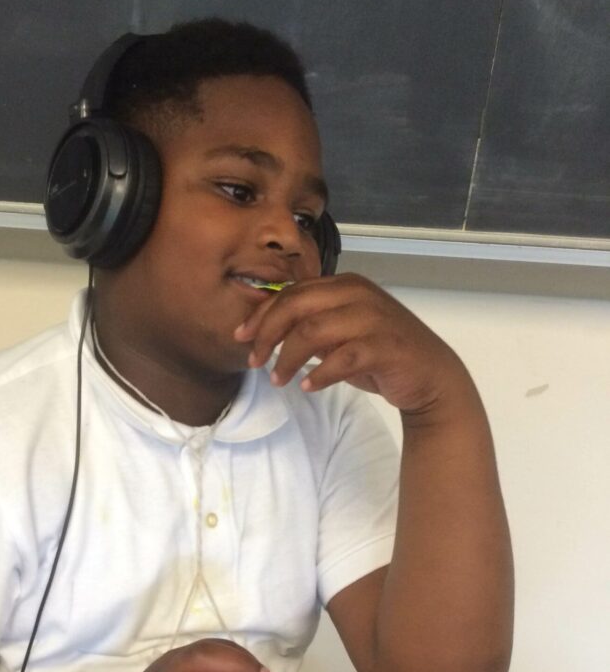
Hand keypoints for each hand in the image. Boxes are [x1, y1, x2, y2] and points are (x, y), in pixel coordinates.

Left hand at [234, 274, 469, 414]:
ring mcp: (373, 319)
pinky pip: (343, 358)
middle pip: (296, 307)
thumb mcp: (340, 336)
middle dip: (267, 335)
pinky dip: (320, 373)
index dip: (262, 315)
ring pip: (313, 331)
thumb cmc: (380, 356)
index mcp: (344, 285)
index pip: (292, 293)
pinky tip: (307, 386)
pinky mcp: (385, 347)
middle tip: (254, 362)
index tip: (241, 337)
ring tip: (278, 380)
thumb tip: (265, 332)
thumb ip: (309, 328)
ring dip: (288, 358)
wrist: (431, 376)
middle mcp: (357, 295)